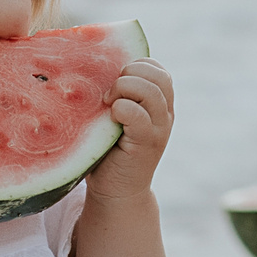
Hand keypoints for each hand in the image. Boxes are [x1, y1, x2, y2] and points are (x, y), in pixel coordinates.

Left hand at [89, 59, 172, 202]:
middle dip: (129, 75)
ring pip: (151, 90)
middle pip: (158, 75)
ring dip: (123, 90)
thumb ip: (115, 95)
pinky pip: (138, 115)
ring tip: (108, 106)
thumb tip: (91, 64)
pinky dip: (121, 109)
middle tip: (108, 95)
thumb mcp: (114, 116)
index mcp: (159, 103)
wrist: (116, 191)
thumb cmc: (108, 151)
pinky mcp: (147, 144)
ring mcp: (159, 129)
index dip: (135, 66)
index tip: (114, 83)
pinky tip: (110, 119)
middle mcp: (165, 114)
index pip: (157, 68)